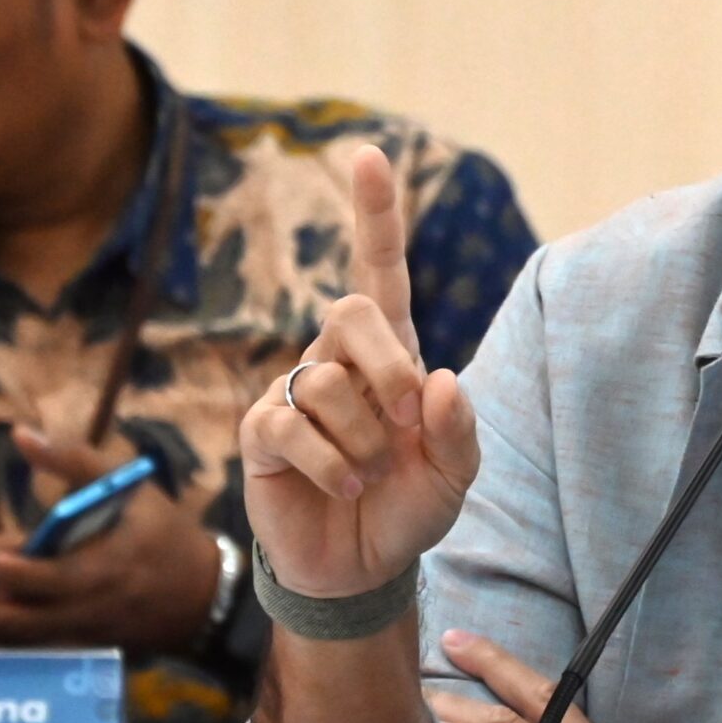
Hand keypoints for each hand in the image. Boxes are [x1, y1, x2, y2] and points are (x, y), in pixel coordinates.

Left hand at [0, 427, 219, 652]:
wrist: (200, 599)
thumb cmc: (161, 534)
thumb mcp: (132, 486)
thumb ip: (76, 460)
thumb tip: (22, 434)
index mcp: (100, 568)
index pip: (54, 577)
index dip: (18, 573)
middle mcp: (79, 609)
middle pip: (18, 618)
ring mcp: (67, 635)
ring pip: (9, 643)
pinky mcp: (59, 649)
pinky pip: (10, 656)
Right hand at [240, 145, 479, 599]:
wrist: (362, 567)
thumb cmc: (409, 506)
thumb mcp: (457, 474)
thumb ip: (460, 429)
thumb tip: (439, 381)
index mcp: (393, 355)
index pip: (381, 271)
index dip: (374, 216)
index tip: (368, 155)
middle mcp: (338, 360)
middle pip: (351, 310)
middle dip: (390, 367)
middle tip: (410, 420)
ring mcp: (294, 392)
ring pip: (323, 381)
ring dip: (363, 439)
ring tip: (372, 474)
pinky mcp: (261, 435)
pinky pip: (287, 427)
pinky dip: (329, 464)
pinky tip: (344, 486)